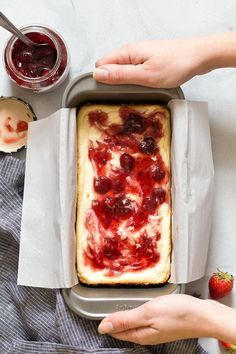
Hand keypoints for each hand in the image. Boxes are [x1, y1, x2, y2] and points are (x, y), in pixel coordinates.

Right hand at [93, 38, 207, 87]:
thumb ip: (120, 75)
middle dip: (113, 82)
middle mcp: (131, 52)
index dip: (102, 79)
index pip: (101, 65)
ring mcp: (141, 56)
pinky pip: (134, 71)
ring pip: (122, 70)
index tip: (109, 93)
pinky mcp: (149, 60)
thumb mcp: (145, 75)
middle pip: (111, 68)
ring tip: (137, 91)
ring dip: (126, 83)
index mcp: (127, 52)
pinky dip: (136, 80)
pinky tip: (145, 87)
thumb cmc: (176, 65)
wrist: (199, 57)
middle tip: (126, 95)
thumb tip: (98, 74)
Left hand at [98, 294, 214, 344]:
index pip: (116, 332)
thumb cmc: (178, 313)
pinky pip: (144, 320)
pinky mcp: (163, 324)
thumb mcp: (148, 313)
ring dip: (124, 316)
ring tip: (117, 304)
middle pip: (124, 329)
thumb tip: (103, 327)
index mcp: (140, 334)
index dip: (106, 322)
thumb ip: (125, 320)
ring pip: (134, 324)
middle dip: (113, 319)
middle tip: (104, 305)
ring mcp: (155, 330)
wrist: (202, 314)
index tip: (96, 312)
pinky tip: (138, 305)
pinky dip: (137, 313)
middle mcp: (146, 335)